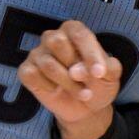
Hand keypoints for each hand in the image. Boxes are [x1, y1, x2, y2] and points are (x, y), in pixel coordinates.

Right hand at [18, 19, 122, 138]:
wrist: (86, 108)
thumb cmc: (98, 83)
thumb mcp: (112, 75)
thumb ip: (105, 67)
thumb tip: (76, 70)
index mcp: (74, 30)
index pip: (79, 34)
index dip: (90, 53)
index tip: (99, 73)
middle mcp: (53, 37)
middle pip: (57, 41)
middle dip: (75, 66)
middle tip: (86, 81)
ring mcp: (37, 54)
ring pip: (47, 64)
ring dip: (68, 83)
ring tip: (82, 93)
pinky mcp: (26, 70)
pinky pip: (31, 75)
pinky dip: (47, 86)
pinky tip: (56, 90)